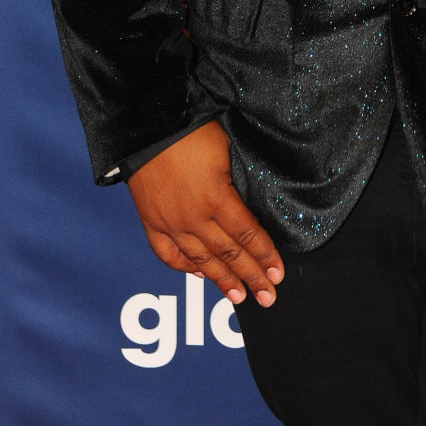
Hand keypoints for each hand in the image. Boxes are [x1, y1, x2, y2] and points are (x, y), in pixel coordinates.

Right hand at [126, 120, 283, 306]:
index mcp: (217, 198)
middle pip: (229, 254)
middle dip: (251, 277)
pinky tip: (199, 275)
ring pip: (201, 260)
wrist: (147, 128)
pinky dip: (185, 267)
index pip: (248, 235)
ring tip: (239, 298)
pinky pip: (168, 254)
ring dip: (222, 281)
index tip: (278, 274)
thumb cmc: (191, 130)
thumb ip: (238, 183)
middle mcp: (194, 218)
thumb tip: (252, 205)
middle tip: (268, 297)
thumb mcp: (226, 152)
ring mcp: (171, 223)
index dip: (265, 256)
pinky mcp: (150, 222)